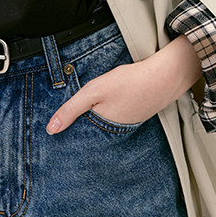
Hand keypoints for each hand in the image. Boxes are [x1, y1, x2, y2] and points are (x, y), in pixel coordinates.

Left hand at [46, 34, 202, 132]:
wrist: (165, 77)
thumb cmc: (129, 82)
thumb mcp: (94, 91)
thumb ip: (71, 110)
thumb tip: (50, 129)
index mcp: (103, 130)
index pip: (79, 139)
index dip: (67, 135)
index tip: (54, 135)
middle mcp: (115, 133)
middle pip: (91, 133)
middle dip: (80, 129)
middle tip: (67, 123)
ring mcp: (127, 124)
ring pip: (103, 125)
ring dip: (95, 119)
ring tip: (85, 112)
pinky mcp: (135, 115)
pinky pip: (116, 117)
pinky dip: (108, 111)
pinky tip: (108, 102)